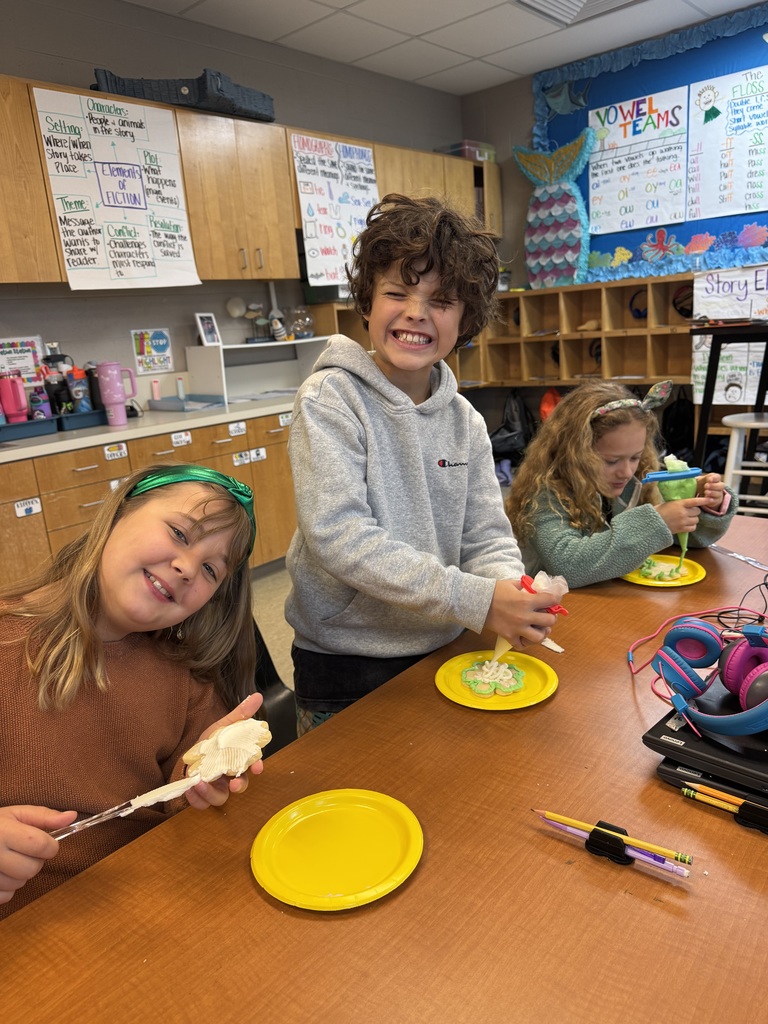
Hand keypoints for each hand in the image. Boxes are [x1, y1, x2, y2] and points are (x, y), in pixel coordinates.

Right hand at [0, 806, 76, 904]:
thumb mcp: (16, 813)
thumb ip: (44, 816)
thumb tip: (72, 816)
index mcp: (3, 832)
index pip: (41, 845)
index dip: (49, 845)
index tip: (44, 842)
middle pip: (32, 869)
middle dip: (35, 861)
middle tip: (23, 851)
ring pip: (19, 884)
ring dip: (20, 875)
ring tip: (9, 860)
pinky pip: (5, 897)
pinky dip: (7, 889)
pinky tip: (1, 873)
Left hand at [185, 692, 264, 810]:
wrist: (188, 756)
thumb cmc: (210, 744)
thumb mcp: (223, 726)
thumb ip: (240, 714)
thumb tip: (258, 696)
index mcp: (237, 761)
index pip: (252, 766)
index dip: (257, 766)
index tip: (258, 767)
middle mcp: (229, 777)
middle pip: (240, 786)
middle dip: (239, 786)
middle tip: (234, 783)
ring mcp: (216, 788)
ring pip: (220, 798)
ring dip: (211, 793)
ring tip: (200, 783)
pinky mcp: (201, 796)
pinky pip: (201, 804)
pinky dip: (197, 799)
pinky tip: (191, 789)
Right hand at [484, 579, 557, 649]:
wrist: (477, 602)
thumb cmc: (494, 590)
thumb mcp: (512, 583)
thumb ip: (525, 586)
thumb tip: (534, 588)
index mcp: (527, 601)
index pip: (551, 600)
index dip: (556, 599)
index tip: (554, 600)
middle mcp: (525, 616)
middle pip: (550, 621)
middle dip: (551, 618)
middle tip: (546, 616)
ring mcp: (517, 628)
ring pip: (539, 637)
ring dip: (541, 633)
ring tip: (538, 629)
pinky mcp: (509, 636)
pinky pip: (522, 645)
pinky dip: (525, 642)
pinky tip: (525, 637)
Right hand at [655, 496, 706, 533]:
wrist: (652, 522)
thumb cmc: (659, 511)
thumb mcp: (669, 503)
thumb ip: (679, 503)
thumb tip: (688, 502)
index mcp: (680, 504)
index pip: (695, 501)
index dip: (704, 500)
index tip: (710, 499)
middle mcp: (683, 512)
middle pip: (697, 511)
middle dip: (695, 511)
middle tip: (689, 512)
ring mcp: (683, 521)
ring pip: (696, 520)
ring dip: (693, 519)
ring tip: (686, 519)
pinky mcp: (682, 529)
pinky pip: (693, 527)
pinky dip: (691, 526)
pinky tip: (686, 525)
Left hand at [696, 473, 726, 510]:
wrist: (700, 494)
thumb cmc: (701, 484)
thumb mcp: (700, 480)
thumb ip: (702, 479)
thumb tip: (699, 477)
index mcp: (715, 479)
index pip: (718, 477)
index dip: (714, 478)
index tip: (708, 480)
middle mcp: (719, 486)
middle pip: (721, 485)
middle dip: (713, 486)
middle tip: (706, 486)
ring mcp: (718, 494)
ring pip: (719, 493)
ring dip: (712, 493)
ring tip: (705, 492)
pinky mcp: (716, 500)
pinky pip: (715, 500)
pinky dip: (711, 499)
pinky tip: (706, 498)